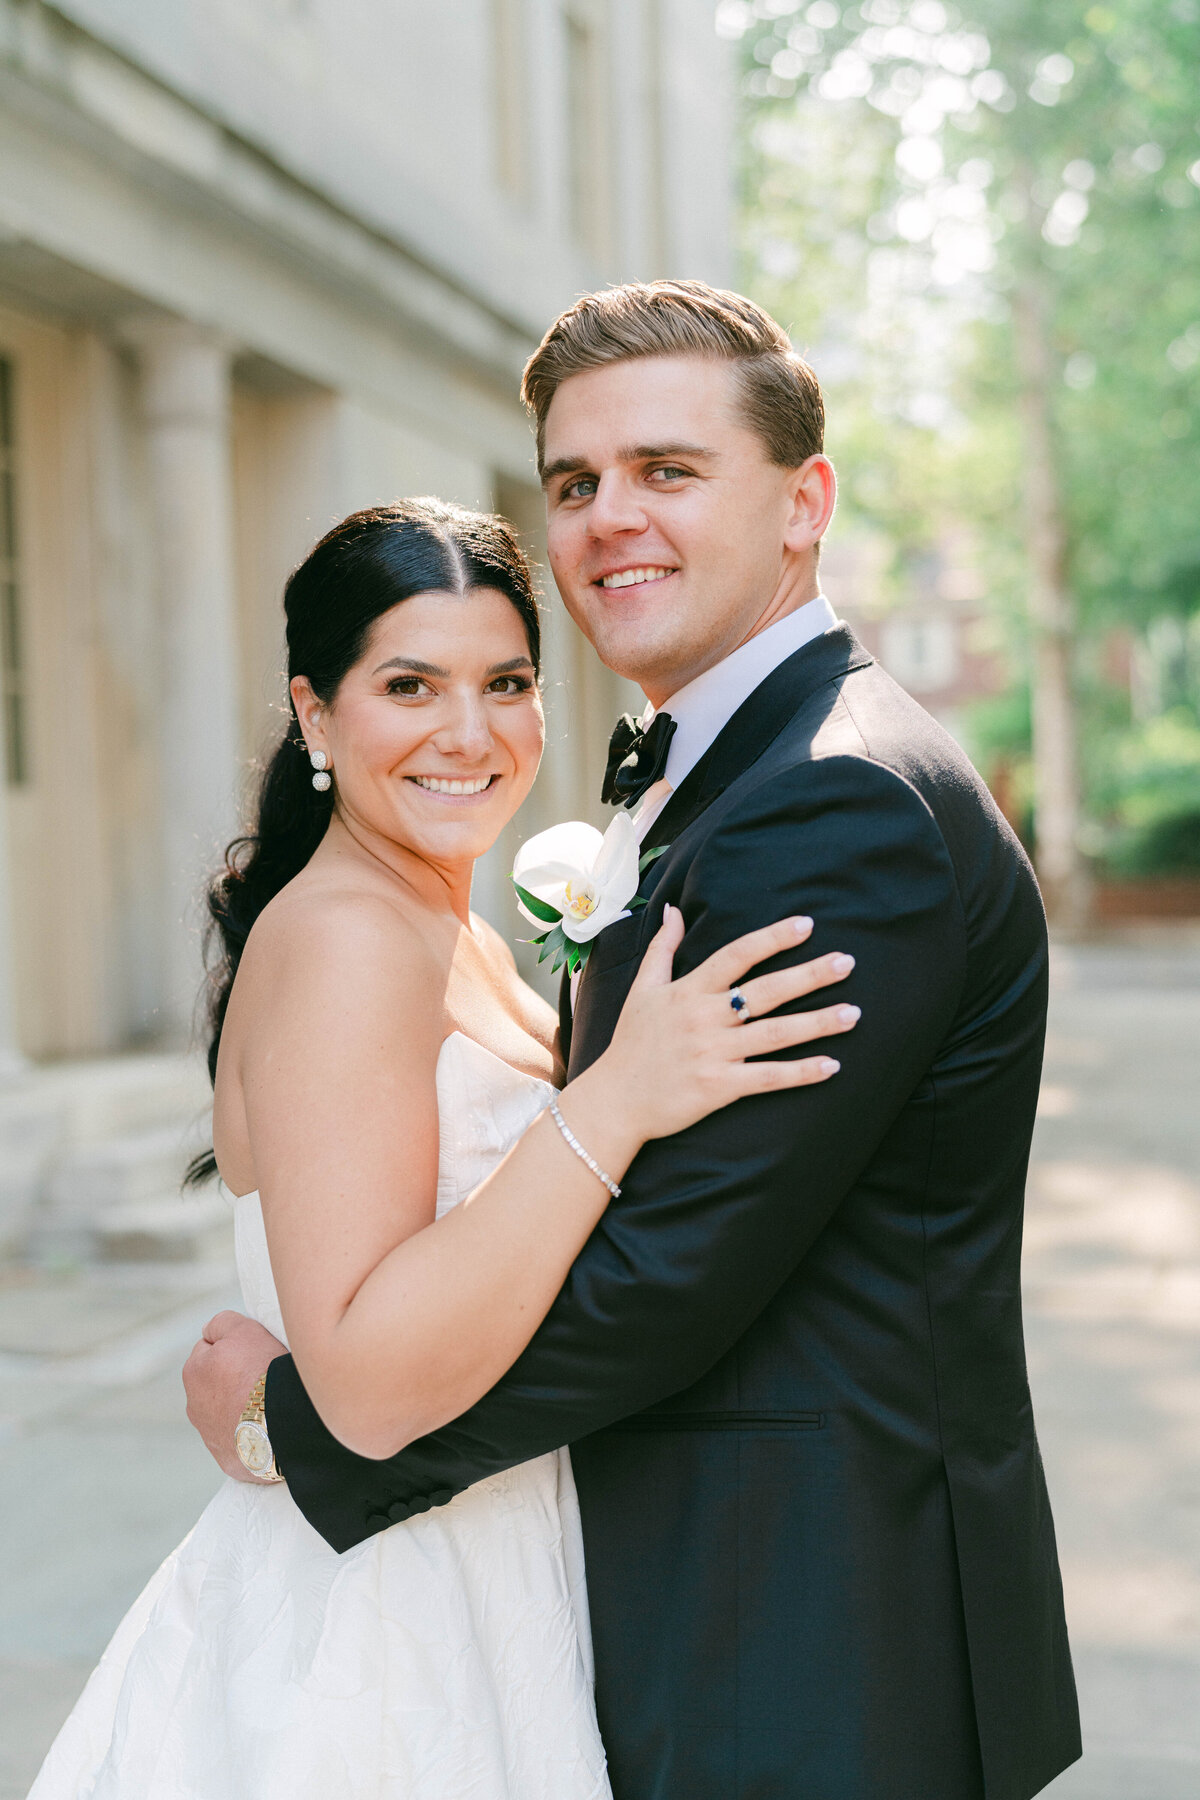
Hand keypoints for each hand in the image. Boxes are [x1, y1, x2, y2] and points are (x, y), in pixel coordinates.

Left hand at [183, 1310, 287, 1482]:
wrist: (281, 1425)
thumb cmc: (262, 1373)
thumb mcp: (244, 1329)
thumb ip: (221, 1323)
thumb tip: (209, 1332)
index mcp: (193, 1373)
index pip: (209, 1349)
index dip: (234, 1347)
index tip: (254, 1352)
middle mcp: (194, 1407)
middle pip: (216, 1383)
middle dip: (234, 1379)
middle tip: (263, 1376)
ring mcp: (210, 1437)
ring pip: (226, 1413)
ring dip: (242, 1407)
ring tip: (269, 1404)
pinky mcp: (228, 1460)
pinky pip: (240, 1439)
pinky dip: (251, 1432)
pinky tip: (269, 1426)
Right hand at [596, 908, 858, 1143]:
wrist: (616, 1101)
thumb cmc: (631, 1043)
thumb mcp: (642, 990)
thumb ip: (662, 948)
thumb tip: (674, 910)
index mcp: (688, 991)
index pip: (736, 955)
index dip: (772, 939)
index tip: (806, 924)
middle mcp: (704, 1018)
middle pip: (765, 991)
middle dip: (809, 975)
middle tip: (847, 962)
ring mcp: (713, 1053)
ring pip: (775, 1034)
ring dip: (817, 1023)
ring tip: (853, 1012)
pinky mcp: (719, 1087)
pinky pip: (768, 1078)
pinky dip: (801, 1073)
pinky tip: (832, 1065)